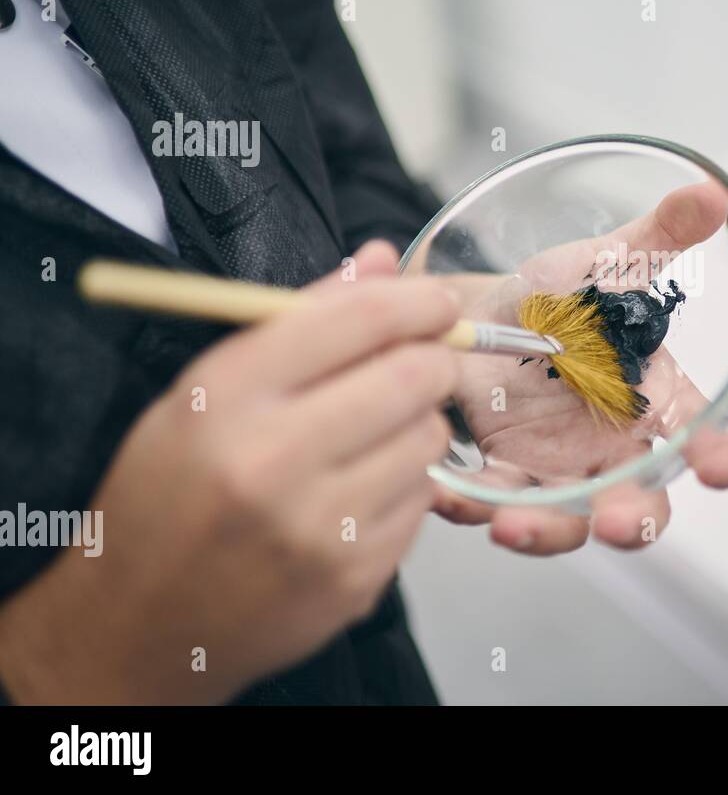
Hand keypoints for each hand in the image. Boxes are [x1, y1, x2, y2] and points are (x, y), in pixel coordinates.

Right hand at [0, 242, 458, 702]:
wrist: (137, 623)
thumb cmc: (168, 493)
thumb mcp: (205, 391)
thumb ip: (299, 320)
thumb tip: (380, 259)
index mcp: (226, 396)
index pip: (357, 320)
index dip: (415, 299)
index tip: (435, 299)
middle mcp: (272, 460)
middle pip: (412, 376)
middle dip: (433, 359)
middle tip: (424, 360)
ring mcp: (318, 527)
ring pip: (430, 438)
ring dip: (419, 423)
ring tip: (375, 432)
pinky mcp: (353, 578)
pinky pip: (422, 501)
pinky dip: (407, 484)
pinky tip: (361, 490)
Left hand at [425, 182, 727, 554]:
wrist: (476, 314)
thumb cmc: (554, 298)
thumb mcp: (601, 263)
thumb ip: (657, 235)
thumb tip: (714, 191)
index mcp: (653, 399)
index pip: (701, 433)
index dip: (718, 453)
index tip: (721, 465)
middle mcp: (614, 447)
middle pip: (642, 502)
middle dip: (633, 519)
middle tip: (616, 522)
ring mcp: (558, 471)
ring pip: (567, 523)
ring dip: (545, 532)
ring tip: (510, 527)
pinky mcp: (503, 479)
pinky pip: (493, 505)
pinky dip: (473, 506)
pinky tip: (449, 493)